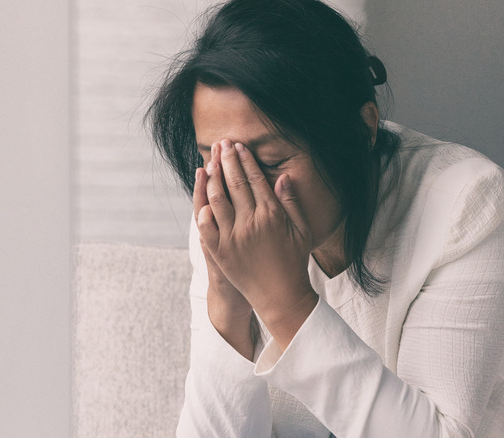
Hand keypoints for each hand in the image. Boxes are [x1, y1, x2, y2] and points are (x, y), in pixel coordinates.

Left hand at [194, 139, 317, 349]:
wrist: (281, 296)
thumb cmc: (295, 262)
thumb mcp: (301, 230)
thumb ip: (291, 202)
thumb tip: (282, 177)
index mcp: (272, 215)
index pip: (255, 180)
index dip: (246, 161)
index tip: (239, 147)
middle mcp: (251, 223)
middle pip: (235, 184)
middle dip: (227, 161)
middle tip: (222, 145)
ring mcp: (233, 238)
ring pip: (217, 200)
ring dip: (212, 179)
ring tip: (210, 163)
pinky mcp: (220, 252)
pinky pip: (206, 227)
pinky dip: (203, 210)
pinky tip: (201, 197)